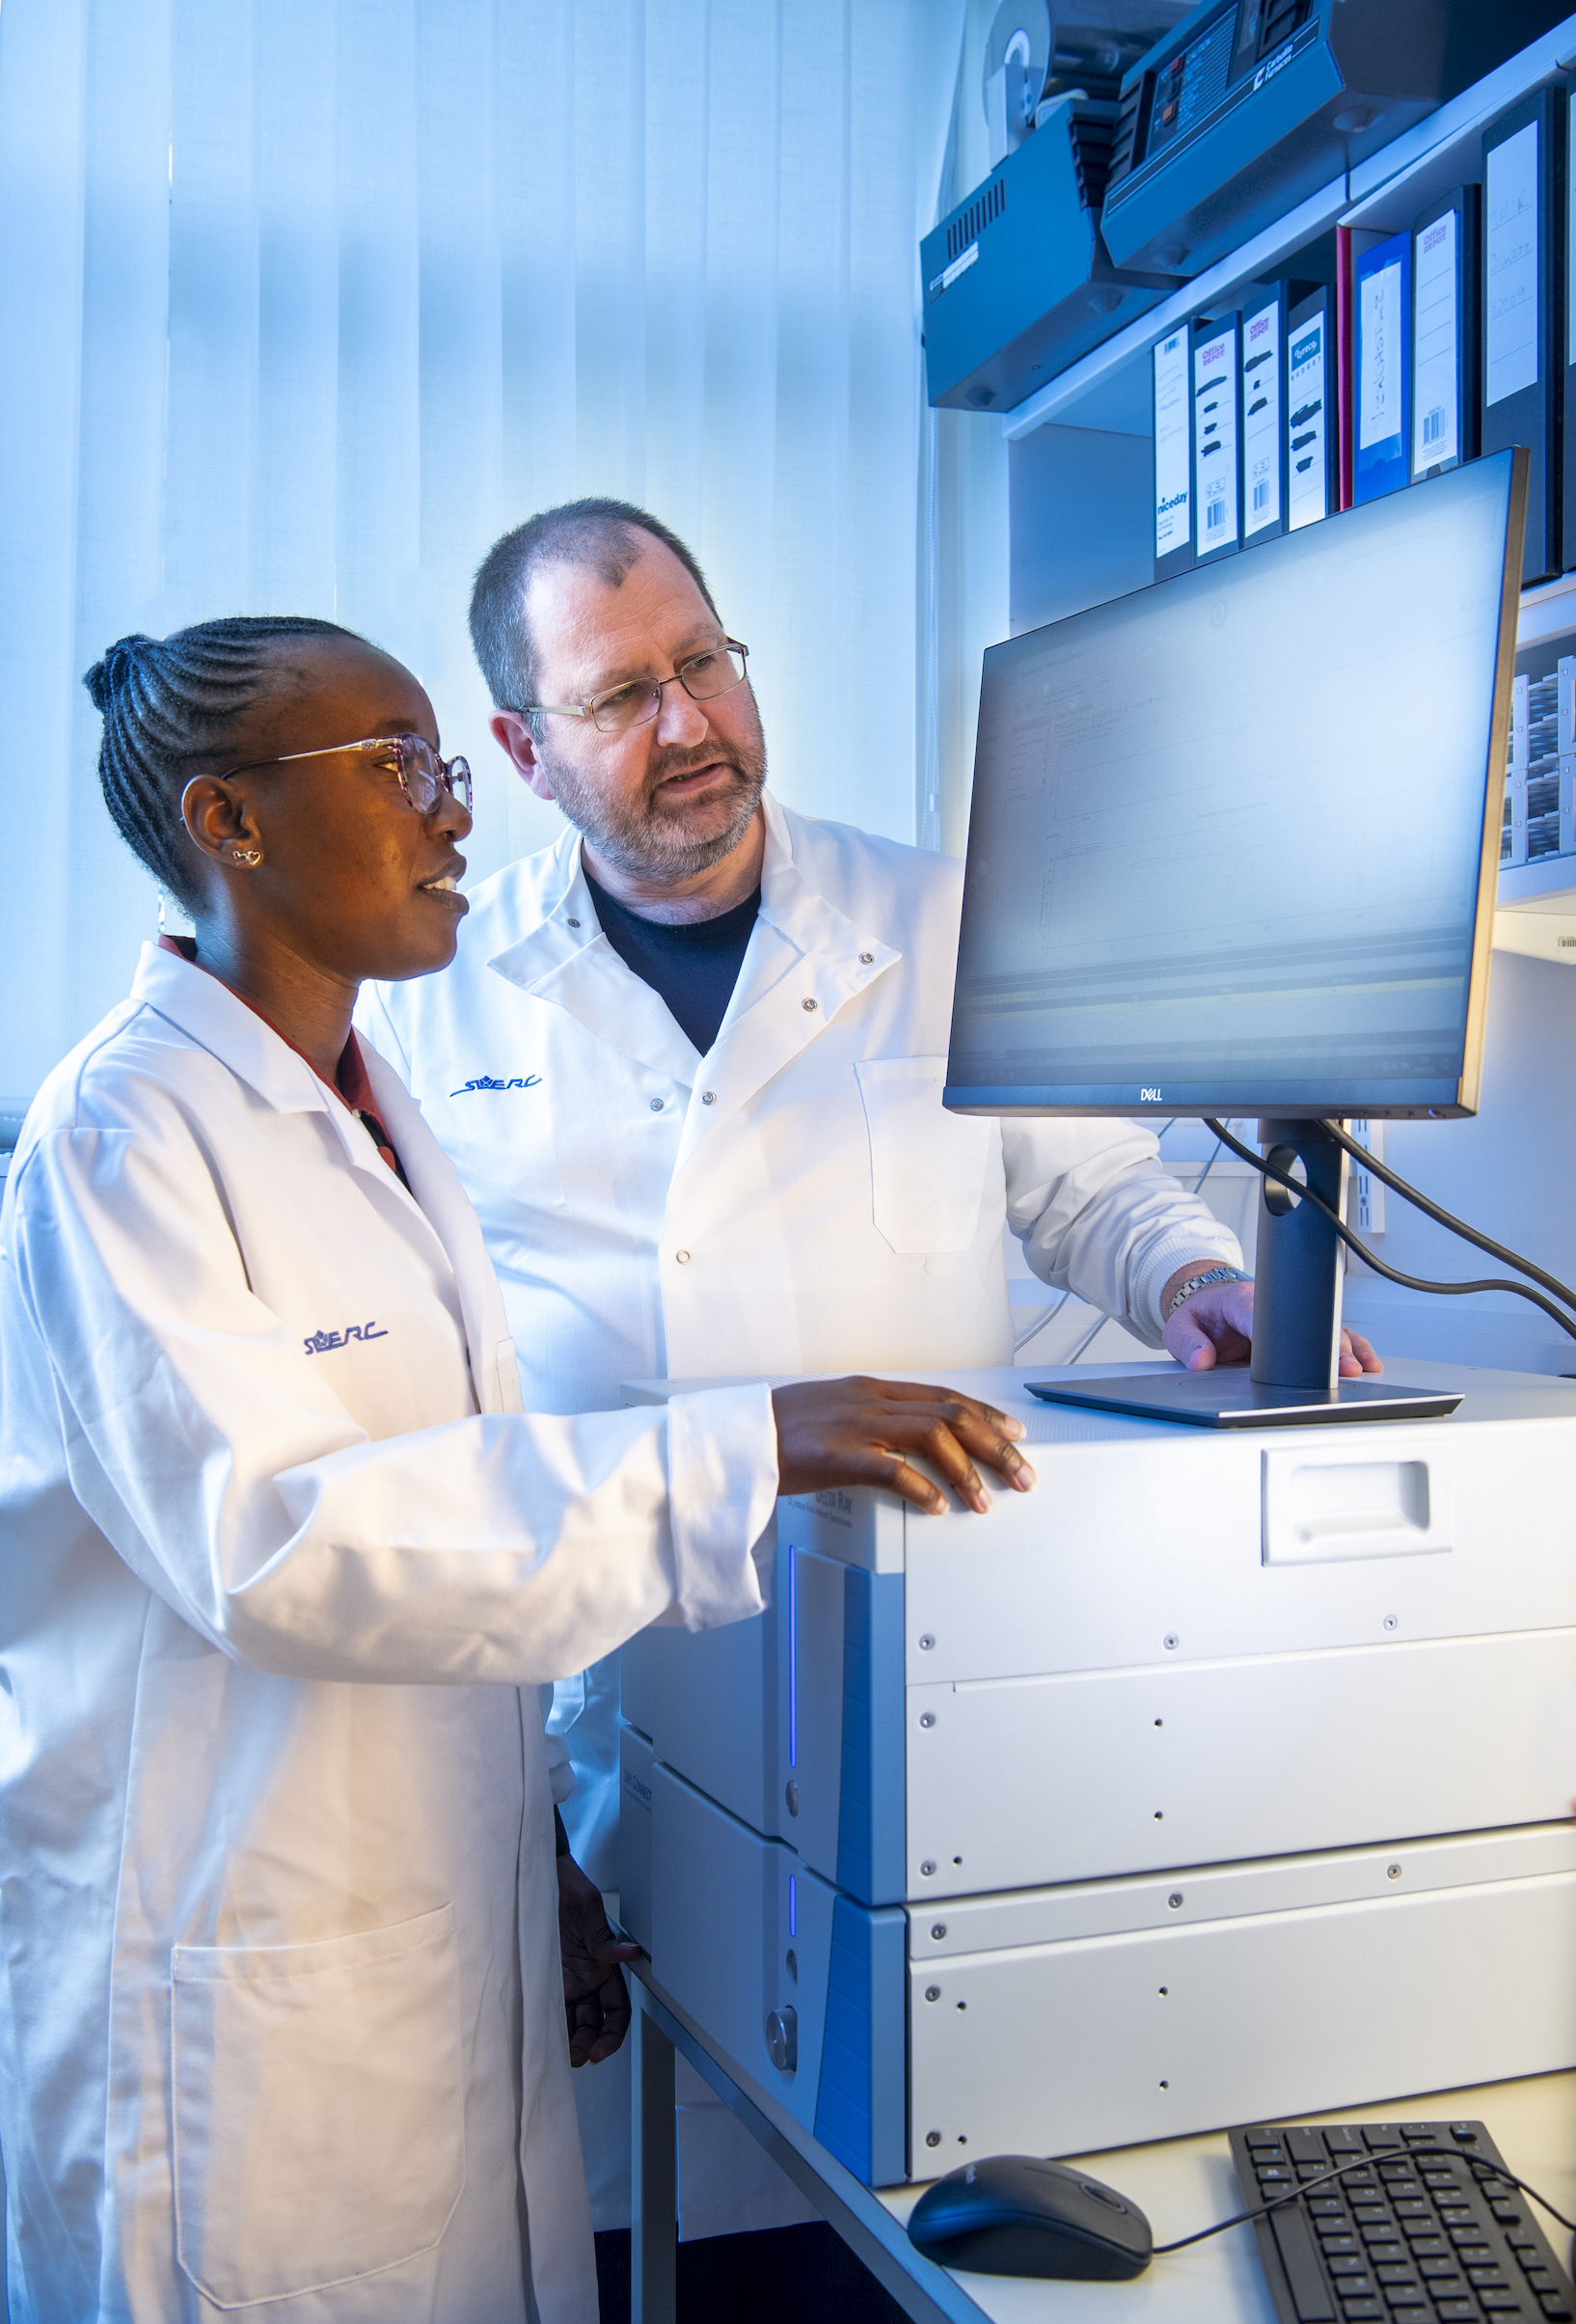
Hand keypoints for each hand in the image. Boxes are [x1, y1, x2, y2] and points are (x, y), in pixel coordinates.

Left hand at [557, 1852, 641, 2066]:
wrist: (535, 1876)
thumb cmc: (567, 1885)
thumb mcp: (588, 1908)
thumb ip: (604, 1938)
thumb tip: (631, 1953)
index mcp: (604, 1964)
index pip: (616, 2008)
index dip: (612, 2032)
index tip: (600, 2050)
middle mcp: (587, 1977)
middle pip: (594, 2022)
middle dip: (589, 2044)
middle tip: (575, 2058)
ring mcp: (564, 1980)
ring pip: (572, 2021)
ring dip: (569, 2041)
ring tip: (558, 2056)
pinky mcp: (543, 1979)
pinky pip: (548, 2009)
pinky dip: (547, 2025)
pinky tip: (541, 2037)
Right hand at [772, 1376, 1035, 1515]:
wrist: (737, 1438)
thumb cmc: (782, 1431)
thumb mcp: (835, 1412)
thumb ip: (874, 1420)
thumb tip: (911, 1439)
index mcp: (873, 1389)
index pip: (945, 1395)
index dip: (986, 1414)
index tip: (1014, 1432)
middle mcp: (871, 1401)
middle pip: (951, 1414)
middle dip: (995, 1445)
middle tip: (1022, 1473)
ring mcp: (856, 1426)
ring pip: (932, 1437)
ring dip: (966, 1471)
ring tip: (984, 1500)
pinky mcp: (839, 1455)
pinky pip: (892, 1470)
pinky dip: (922, 1489)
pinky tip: (937, 1506)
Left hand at [1159, 1268, 1381, 1377]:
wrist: (1209, 1299)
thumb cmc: (1201, 1313)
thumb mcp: (1180, 1326)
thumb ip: (1188, 1343)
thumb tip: (1202, 1361)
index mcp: (1244, 1301)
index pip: (1269, 1319)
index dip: (1289, 1338)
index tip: (1304, 1356)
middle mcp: (1273, 1306)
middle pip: (1308, 1324)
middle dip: (1329, 1346)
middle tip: (1346, 1368)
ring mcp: (1291, 1316)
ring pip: (1324, 1328)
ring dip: (1346, 1347)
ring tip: (1363, 1366)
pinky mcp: (1300, 1328)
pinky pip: (1328, 1336)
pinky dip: (1348, 1347)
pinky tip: (1365, 1361)